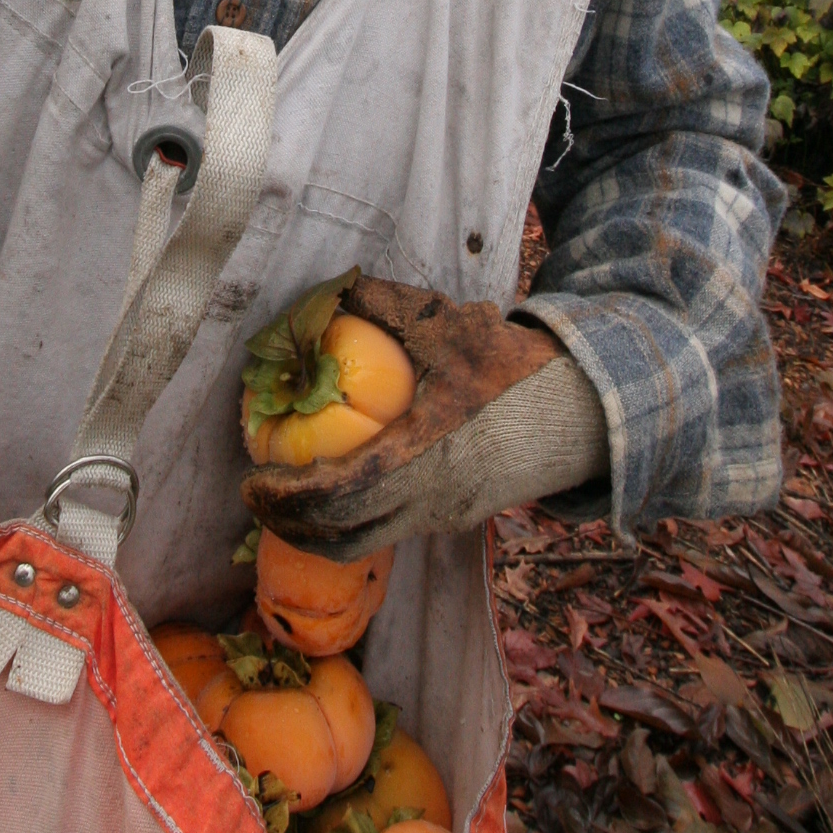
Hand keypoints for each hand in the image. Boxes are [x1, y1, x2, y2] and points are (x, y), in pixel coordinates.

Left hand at [241, 274, 607, 560]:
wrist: (581, 411)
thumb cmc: (512, 366)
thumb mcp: (449, 324)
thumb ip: (385, 305)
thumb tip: (326, 290)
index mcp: (425, 455)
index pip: (340, 497)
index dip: (287, 497)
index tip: (251, 480)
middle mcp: (431, 498)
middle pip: (341, 537)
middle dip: (288, 522)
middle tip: (255, 493)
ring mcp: (444, 516)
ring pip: (364, 542)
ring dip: (317, 527)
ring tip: (284, 495)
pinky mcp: (454, 519)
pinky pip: (389, 529)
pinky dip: (350, 519)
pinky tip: (334, 486)